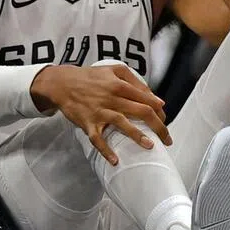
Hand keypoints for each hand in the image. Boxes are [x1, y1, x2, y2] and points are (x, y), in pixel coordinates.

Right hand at [30, 64, 170, 165]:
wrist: (62, 83)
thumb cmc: (90, 77)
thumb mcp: (114, 69)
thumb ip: (135, 80)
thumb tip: (154, 97)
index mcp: (120, 84)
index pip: (146, 98)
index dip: (159, 111)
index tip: (165, 120)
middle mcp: (111, 97)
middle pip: (141, 112)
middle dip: (158, 126)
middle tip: (167, 139)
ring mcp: (99, 111)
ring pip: (122, 124)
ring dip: (137, 136)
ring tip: (151, 146)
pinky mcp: (88, 123)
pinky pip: (98, 139)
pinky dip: (106, 150)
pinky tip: (115, 160)